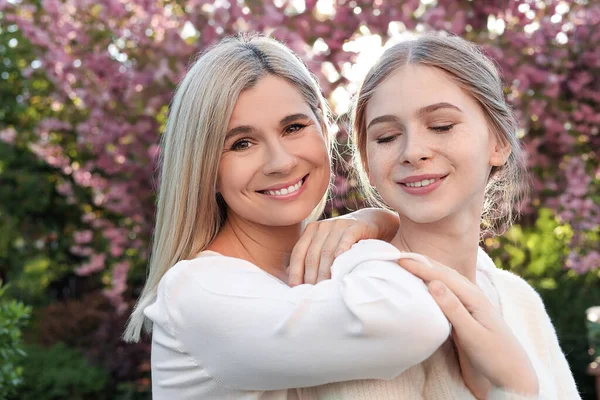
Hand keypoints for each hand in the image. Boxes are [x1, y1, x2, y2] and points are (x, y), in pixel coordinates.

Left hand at [287, 209, 397, 285]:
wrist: (369, 223)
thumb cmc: (342, 240)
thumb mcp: (324, 244)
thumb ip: (309, 257)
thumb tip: (292, 277)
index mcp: (311, 230)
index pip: (298, 252)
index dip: (295, 271)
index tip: (294, 287)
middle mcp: (323, 226)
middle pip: (313, 255)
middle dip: (311, 276)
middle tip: (312, 293)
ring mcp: (339, 225)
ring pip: (328, 251)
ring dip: (325, 271)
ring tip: (325, 287)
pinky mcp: (355, 227)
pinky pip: (347, 239)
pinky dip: (342, 250)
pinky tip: (340, 262)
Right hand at [399, 257, 538, 397]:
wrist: (513, 374)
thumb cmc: (494, 357)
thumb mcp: (472, 335)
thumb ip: (453, 308)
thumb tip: (433, 283)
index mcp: (474, 297)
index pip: (442, 276)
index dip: (420, 267)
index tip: (399, 260)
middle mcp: (474, 295)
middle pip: (445, 272)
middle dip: (423, 263)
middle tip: (400, 257)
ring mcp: (473, 303)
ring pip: (448, 279)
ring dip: (430, 269)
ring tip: (411, 264)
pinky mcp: (470, 312)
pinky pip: (450, 289)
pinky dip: (436, 281)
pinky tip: (429, 283)